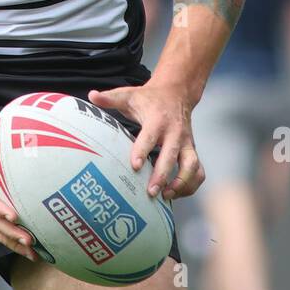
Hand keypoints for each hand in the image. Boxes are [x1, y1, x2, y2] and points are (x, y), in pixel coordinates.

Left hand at [88, 82, 203, 199]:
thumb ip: (110, 98)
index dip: (143, 151)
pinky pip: (198, 171)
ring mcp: (187, 143)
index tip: (136, 166)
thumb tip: (92, 96)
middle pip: (171, 155)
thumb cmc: (149, 98)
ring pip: (191, 165)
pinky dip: (191, 185)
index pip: (150, 136)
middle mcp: (175, 133)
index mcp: (157, 120)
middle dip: (162, 175)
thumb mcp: (129, 94)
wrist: (177, 93)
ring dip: (182, 183)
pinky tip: (175, 194)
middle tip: (151, 192)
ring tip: (166, 197)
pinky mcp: (192, 151)